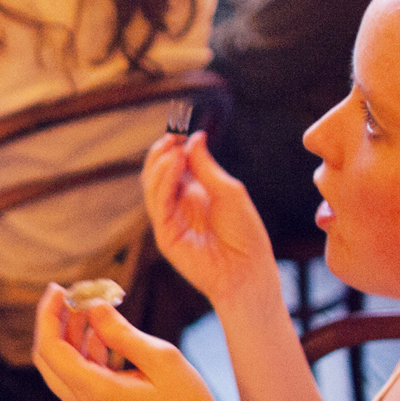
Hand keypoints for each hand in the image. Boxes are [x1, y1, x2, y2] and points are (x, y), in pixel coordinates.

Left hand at [31, 285, 228, 400]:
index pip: (49, 348)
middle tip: (72, 293)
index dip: (48, 315)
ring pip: (64, 368)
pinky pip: (80, 378)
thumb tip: (94, 307)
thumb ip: (122, 332)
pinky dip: (87, 353)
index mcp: (94, 392)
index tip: (58, 288)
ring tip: (95, 305)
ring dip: (73, 335)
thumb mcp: (162, 359)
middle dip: (55, 322)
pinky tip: (106, 332)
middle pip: (48, 358)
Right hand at [142, 131, 279, 307]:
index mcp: (193, 194)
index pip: (173, 166)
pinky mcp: (165, 236)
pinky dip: (163, 182)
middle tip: (172, 137)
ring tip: (174, 149)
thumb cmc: (244, 233)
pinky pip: (157, 205)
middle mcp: (178, 206)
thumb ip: (207, 167)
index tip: (180, 130)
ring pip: (152, 187)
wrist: (248, 270)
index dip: (173, 148)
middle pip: (156, 174)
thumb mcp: (229, 191)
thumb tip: (195, 137)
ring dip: (160, 164)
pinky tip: (175, 166)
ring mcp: (169, 221)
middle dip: (161, 153)